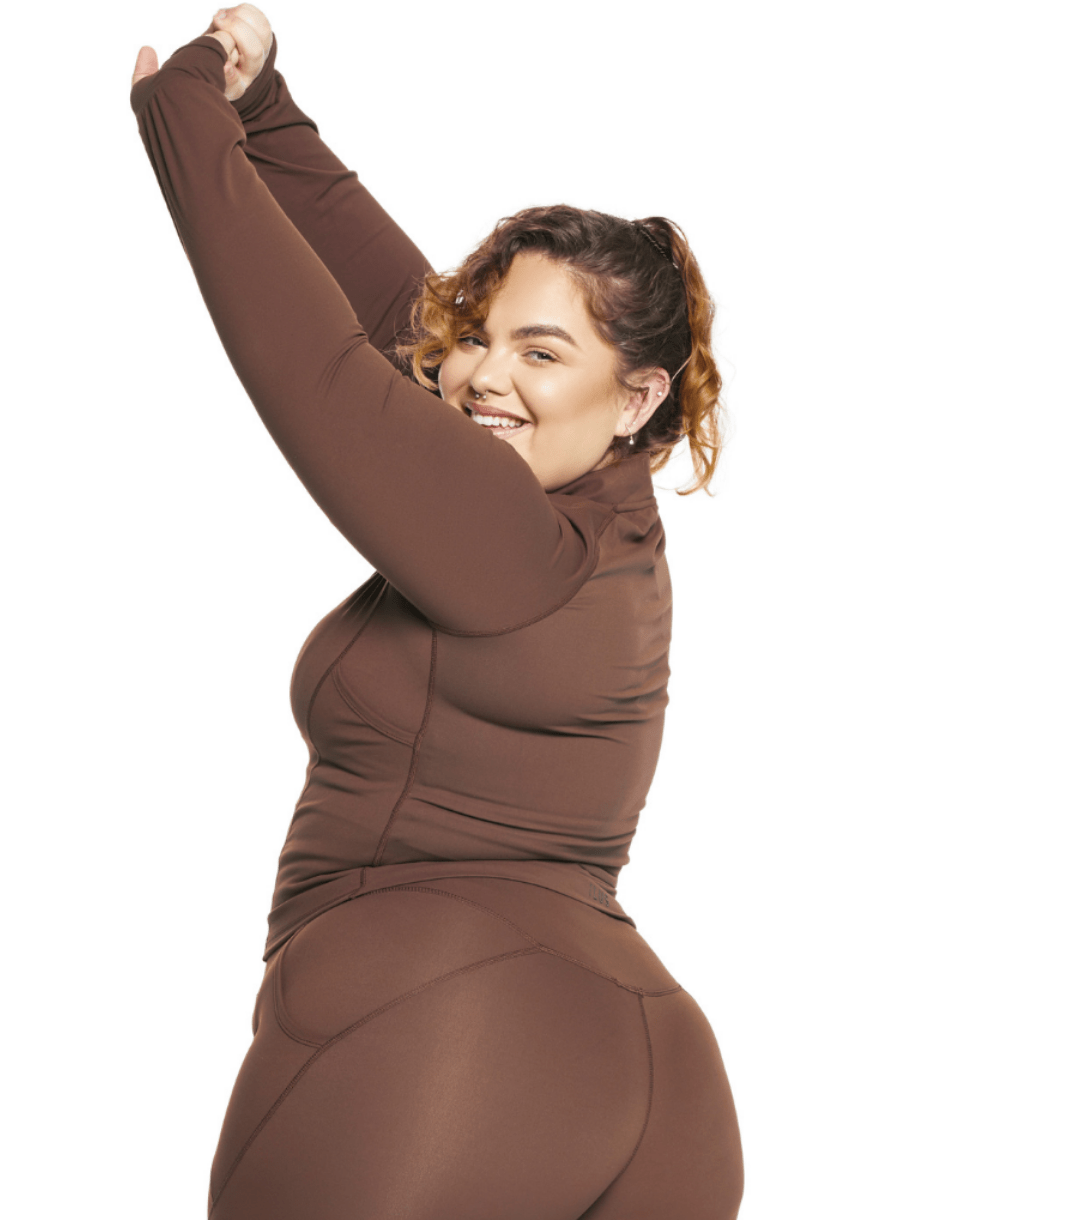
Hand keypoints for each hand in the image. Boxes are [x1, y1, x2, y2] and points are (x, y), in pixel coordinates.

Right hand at [130, 5, 272, 101]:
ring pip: (261, 35)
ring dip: (239, 19)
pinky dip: (244, 12)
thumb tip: (146, 50)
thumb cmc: (184, 77)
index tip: (223, 66)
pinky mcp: (258, 36)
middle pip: (254, 55)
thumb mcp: (163, 81)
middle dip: (237, 33)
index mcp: (229, 90)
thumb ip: (147, 72)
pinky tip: (224, 14)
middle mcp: (246, 75)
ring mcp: (254, 55)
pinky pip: (260, 21)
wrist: (214, 70)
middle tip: (217, 21)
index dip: (231, 76)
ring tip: (219, 17)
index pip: (235, 84)